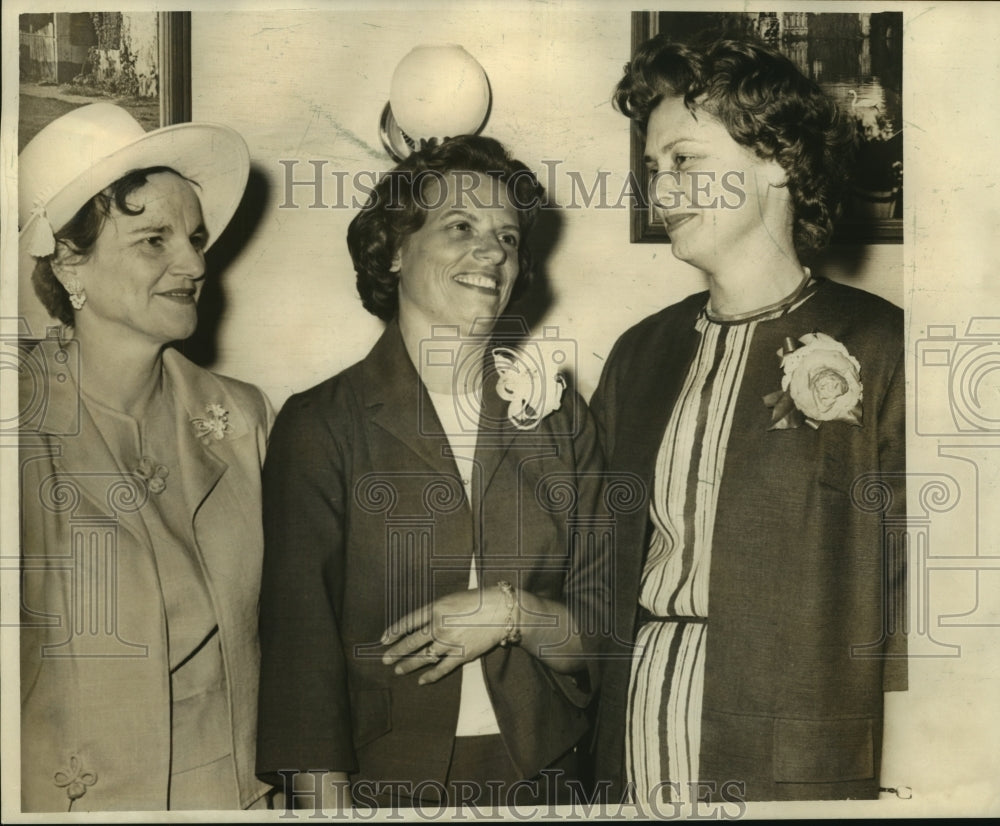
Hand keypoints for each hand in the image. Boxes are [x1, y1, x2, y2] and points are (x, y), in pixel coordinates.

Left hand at [380, 589, 507, 684]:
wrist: (502, 611)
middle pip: (412, 642)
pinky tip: (421, 681)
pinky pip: (442, 669)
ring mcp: (449, 642)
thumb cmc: (479, 600)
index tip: (383, 639)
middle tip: (384, 659)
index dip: (394, 631)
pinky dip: (430, 676)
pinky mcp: (461, 655)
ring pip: (423, 657)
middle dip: (396, 652)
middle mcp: (439, 626)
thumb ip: (436, 611)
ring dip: (409, 665)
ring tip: (398, 670)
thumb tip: (422, 624)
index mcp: (436, 608)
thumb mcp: (452, 599)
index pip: (408, 622)